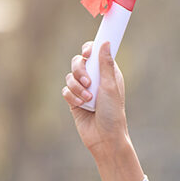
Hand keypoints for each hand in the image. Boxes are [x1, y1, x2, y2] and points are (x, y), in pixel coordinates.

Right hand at [62, 41, 130, 160]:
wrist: (105, 138)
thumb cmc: (113, 113)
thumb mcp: (110, 87)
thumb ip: (105, 64)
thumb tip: (105, 42)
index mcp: (107, 73)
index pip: (95, 53)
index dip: (89, 49)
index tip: (87, 53)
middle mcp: (95, 79)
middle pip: (79, 61)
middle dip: (80, 70)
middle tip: (87, 81)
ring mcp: (83, 89)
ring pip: (70, 76)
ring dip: (77, 87)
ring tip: (88, 99)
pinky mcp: (74, 100)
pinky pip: (66, 90)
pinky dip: (72, 96)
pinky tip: (81, 105)